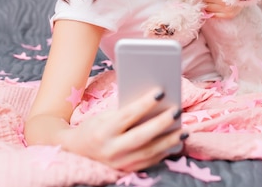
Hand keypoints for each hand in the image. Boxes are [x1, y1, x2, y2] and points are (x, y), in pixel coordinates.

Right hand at [62, 88, 185, 171]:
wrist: (77, 151)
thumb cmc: (93, 127)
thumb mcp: (103, 116)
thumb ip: (124, 112)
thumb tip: (152, 104)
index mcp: (103, 131)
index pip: (127, 115)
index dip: (145, 104)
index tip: (160, 92)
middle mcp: (111, 150)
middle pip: (142, 136)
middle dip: (162, 124)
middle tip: (177, 111)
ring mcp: (120, 163)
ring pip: (149, 152)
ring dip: (169, 141)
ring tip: (184, 130)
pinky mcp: (127, 170)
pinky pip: (149, 161)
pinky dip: (164, 152)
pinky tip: (175, 143)